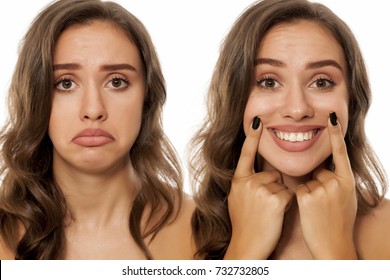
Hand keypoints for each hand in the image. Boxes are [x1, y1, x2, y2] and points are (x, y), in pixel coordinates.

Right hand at [224, 117, 292, 259]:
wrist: (246, 245)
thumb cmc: (243, 223)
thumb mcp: (237, 199)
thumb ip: (245, 183)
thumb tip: (256, 175)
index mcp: (238, 180)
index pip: (246, 154)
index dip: (252, 137)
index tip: (256, 120)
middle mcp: (248, 181)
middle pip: (272, 174)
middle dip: (273, 187)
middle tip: (263, 206)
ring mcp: (260, 189)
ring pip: (282, 185)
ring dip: (280, 197)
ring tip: (267, 212)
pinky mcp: (275, 199)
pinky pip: (289, 194)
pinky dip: (287, 205)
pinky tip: (275, 215)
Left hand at [296, 113, 357, 258]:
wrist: (334, 246)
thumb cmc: (339, 223)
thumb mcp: (346, 198)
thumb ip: (338, 181)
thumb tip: (327, 170)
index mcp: (348, 181)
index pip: (340, 153)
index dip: (336, 134)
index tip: (331, 117)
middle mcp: (337, 182)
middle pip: (319, 172)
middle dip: (318, 184)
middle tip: (325, 204)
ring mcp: (322, 189)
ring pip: (307, 181)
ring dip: (309, 193)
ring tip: (319, 210)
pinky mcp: (307, 197)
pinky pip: (298, 190)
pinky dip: (301, 199)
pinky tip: (310, 212)